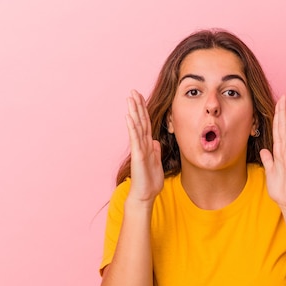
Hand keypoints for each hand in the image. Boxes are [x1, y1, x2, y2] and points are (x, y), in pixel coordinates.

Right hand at [125, 90, 163, 204]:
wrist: (145, 195)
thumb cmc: (150, 181)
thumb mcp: (156, 162)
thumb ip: (155, 151)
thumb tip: (155, 141)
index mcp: (147, 145)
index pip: (145, 123)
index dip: (143, 110)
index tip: (140, 97)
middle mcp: (142, 144)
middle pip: (140, 121)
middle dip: (137, 106)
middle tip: (133, 91)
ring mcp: (139, 148)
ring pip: (136, 126)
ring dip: (133, 112)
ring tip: (129, 98)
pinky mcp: (138, 155)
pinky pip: (135, 138)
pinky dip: (132, 127)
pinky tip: (129, 116)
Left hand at [260, 95, 285, 210]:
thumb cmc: (282, 189)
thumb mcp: (270, 172)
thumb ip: (268, 160)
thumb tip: (264, 150)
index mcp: (279, 153)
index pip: (277, 131)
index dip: (276, 118)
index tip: (277, 105)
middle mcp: (285, 152)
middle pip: (283, 129)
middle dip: (283, 113)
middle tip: (284, 97)